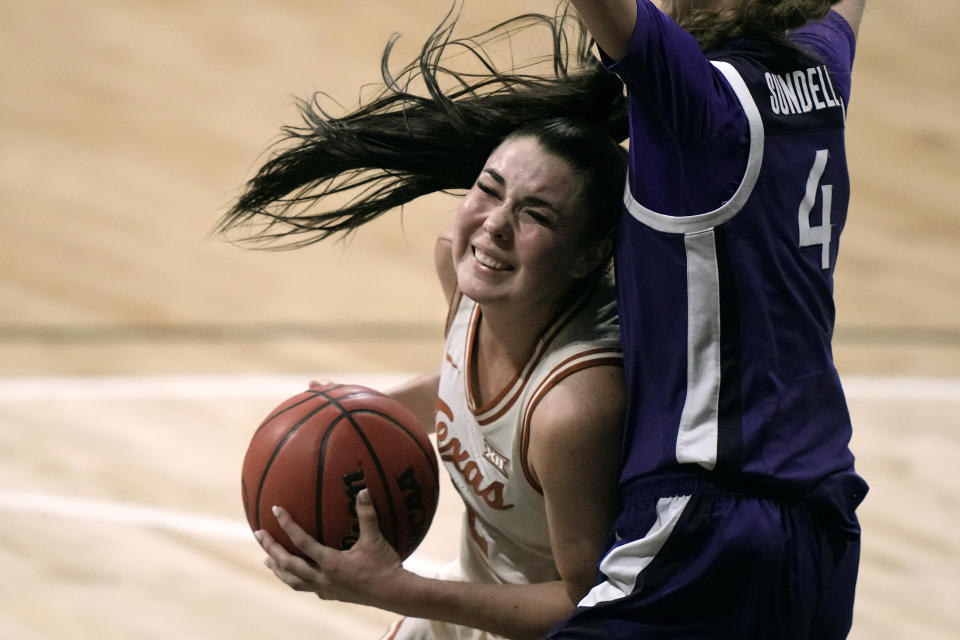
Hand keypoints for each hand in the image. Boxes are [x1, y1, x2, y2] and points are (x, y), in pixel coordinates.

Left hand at [255, 489, 407, 607]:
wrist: (394, 594)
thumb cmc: (385, 566)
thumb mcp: (376, 539)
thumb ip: (367, 515)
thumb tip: (363, 490)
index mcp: (331, 562)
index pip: (302, 542)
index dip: (287, 525)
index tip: (275, 510)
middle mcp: (323, 577)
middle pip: (289, 565)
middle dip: (271, 549)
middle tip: (259, 534)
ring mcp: (326, 589)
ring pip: (294, 582)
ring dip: (279, 570)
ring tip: (267, 561)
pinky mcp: (333, 595)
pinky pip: (309, 588)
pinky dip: (298, 581)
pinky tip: (298, 576)